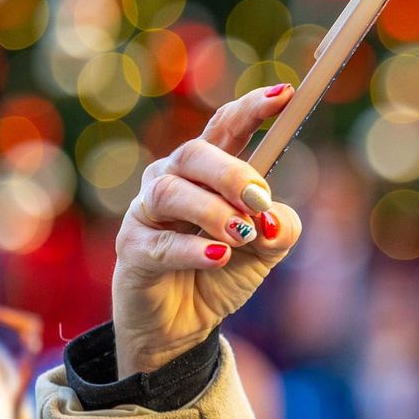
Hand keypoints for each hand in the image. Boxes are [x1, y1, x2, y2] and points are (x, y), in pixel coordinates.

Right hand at [112, 86, 302, 375]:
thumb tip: (275, 220)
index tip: (286, 94)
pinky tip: (218, 257)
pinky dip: (192, 249)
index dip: (252, 108)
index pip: (226, 127)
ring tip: (242, 234)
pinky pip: (159, 242)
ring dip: (213, 212)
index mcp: (207, 170)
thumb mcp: (266, 250)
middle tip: (259, 200)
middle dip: (232, 172)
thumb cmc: (222, 271)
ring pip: (172, 192)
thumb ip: (281, 228)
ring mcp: (147, 212)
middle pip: (196, 153)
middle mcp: (172, 179)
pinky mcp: (132, 249)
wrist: (183, 325)